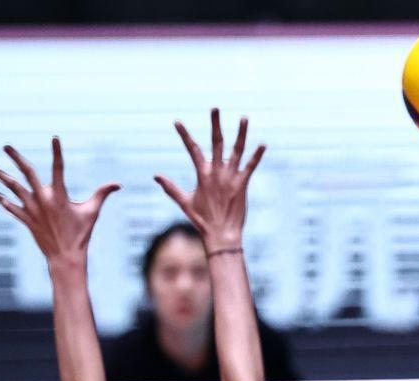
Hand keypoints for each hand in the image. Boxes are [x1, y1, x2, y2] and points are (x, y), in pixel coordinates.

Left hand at [0, 139, 119, 268]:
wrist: (65, 256)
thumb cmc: (81, 234)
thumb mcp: (93, 212)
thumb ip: (102, 194)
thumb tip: (118, 184)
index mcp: (59, 196)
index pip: (59, 168)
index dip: (57, 152)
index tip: (55, 138)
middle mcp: (42, 200)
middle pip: (26, 173)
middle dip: (15, 158)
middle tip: (6, 146)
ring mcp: (32, 209)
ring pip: (12, 188)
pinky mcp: (26, 219)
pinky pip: (10, 206)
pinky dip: (0, 199)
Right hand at [155, 108, 265, 250]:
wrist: (221, 234)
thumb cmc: (202, 220)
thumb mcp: (184, 202)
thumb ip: (170, 188)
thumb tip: (155, 175)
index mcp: (202, 175)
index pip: (192, 150)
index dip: (184, 135)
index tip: (177, 121)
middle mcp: (217, 173)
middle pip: (216, 143)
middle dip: (215, 124)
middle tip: (214, 107)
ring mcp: (231, 178)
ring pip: (237, 150)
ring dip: (241, 133)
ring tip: (244, 117)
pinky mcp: (243, 185)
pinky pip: (251, 166)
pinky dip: (257, 155)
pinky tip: (263, 144)